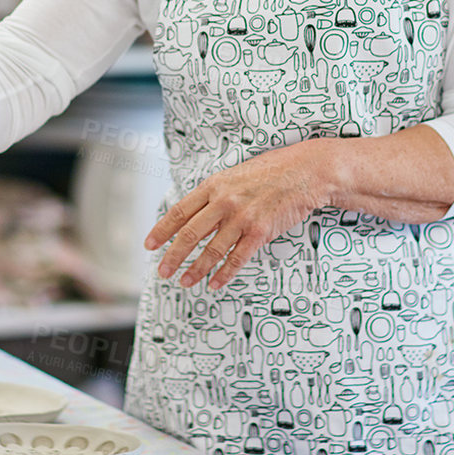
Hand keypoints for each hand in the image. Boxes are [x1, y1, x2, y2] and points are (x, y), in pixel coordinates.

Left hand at [144, 139, 336, 289]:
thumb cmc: (270, 171)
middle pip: (190, 234)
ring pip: (212, 250)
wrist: (304, 172)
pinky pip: (237, 258)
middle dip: (173, 256)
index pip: (179, 211)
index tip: (149, 245)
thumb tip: (193, 216)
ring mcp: (243, 217)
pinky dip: (224, 273)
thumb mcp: (234, 176)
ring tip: (184, 282)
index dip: (162, 230)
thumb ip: (214, 195)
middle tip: (162, 271)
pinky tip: (215, 283)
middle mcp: (224, 201)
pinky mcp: (260, 231)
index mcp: (214, 185)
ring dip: (196, 269)